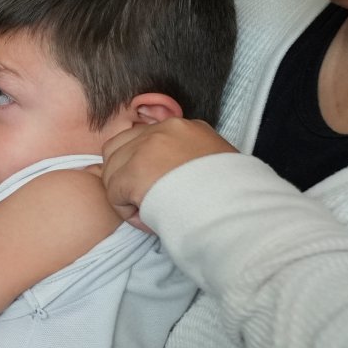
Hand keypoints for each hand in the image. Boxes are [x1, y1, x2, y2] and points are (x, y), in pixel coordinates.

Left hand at [101, 118, 234, 230]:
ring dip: (124, 193)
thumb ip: (192, 161)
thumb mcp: (217, 164)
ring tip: (149, 212)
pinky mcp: (134, 173)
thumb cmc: (234, 195)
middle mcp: (162, 130)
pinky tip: (148, 219)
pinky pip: (114, 194)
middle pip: (119, 148)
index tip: (153, 184)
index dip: (140, 163)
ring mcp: (146, 149)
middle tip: (141, 199)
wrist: (235, 209)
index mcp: (185, 127)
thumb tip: (176, 174)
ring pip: (112, 170)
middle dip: (123, 174)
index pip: (144, 137)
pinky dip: (126, 211)